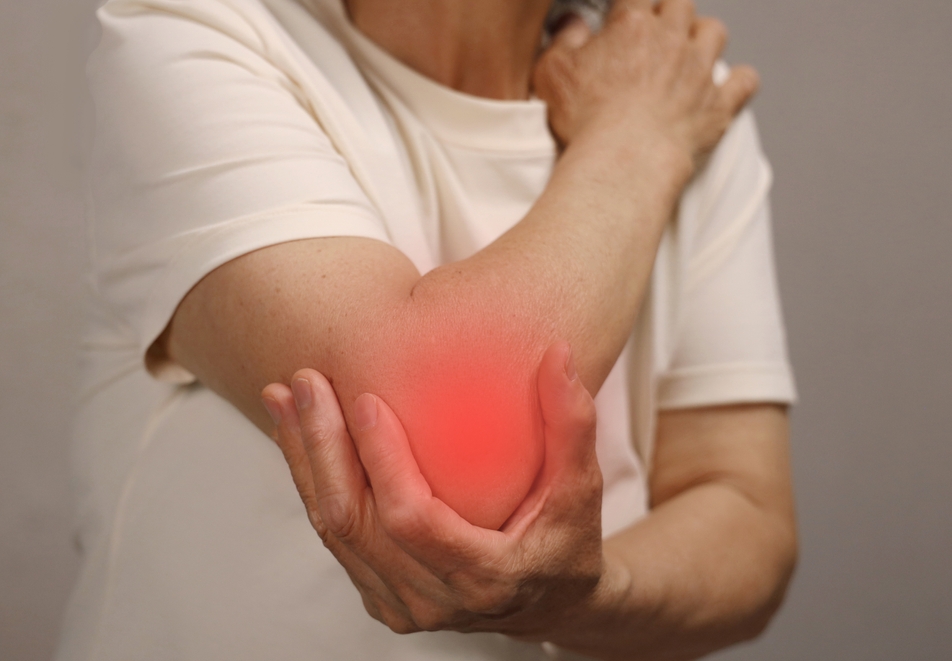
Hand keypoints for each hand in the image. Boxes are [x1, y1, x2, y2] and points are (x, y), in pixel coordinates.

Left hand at [260, 342, 607, 635]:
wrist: (548, 603)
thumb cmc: (568, 541)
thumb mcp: (582, 488)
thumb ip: (572, 424)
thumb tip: (558, 354)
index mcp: (484, 577)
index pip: (412, 520)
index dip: (383, 461)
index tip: (364, 398)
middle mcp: (432, 601)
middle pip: (354, 523)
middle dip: (321, 446)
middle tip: (305, 381)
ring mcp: (400, 605)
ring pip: (333, 530)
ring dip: (302, 459)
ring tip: (284, 397)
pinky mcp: (379, 595)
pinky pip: (335, 537)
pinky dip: (312, 482)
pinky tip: (298, 436)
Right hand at [533, 0, 758, 169]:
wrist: (625, 159)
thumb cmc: (587, 120)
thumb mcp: (553, 72)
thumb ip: (563, 40)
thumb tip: (571, 23)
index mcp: (633, 26)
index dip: (630, 5)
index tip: (622, 16)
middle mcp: (672, 40)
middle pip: (680, 5)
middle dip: (670, 13)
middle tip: (656, 31)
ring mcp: (699, 71)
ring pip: (715, 33)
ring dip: (704, 37)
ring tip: (691, 51)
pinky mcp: (718, 106)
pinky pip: (744, 82)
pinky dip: (740, 81)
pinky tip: (731, 85)